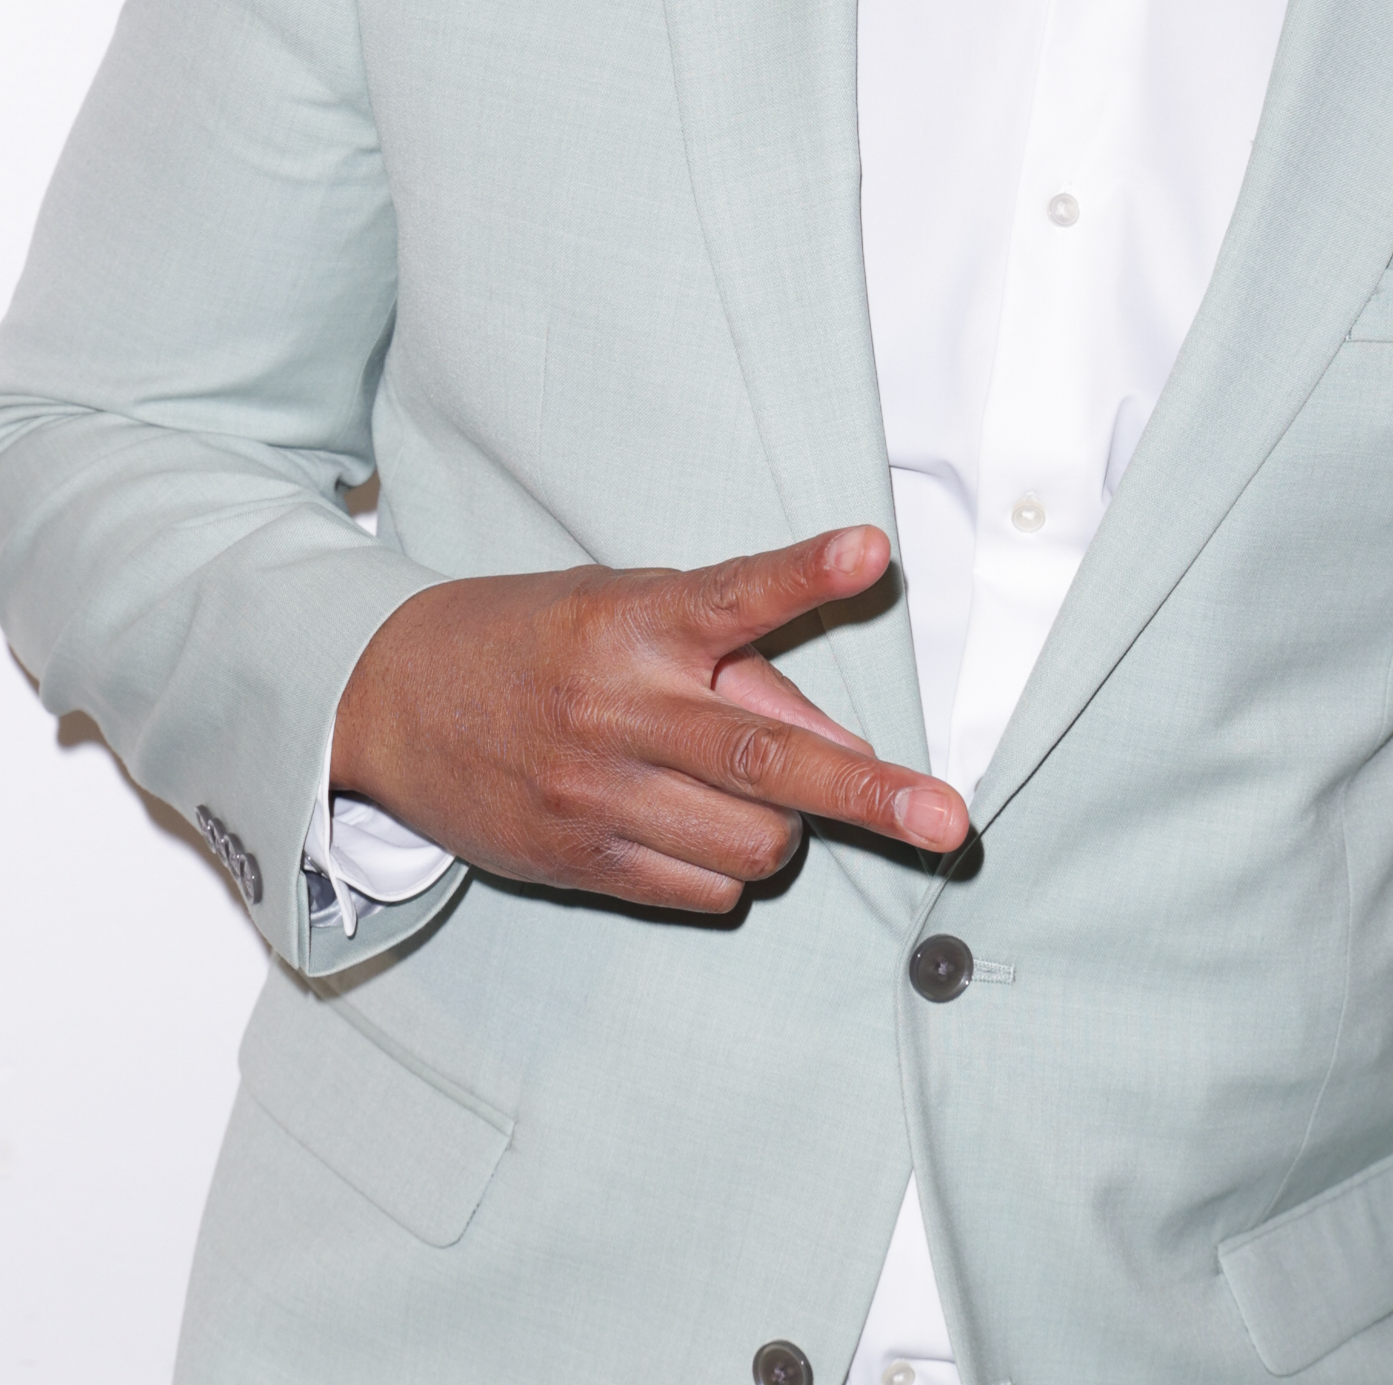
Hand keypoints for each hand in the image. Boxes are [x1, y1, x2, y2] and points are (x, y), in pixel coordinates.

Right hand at [329, 525, 968, 911]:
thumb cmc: (538, 640)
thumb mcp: (627, 611)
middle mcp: (621, 708)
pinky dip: (729, 868)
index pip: (736, 594)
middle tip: (950, 821)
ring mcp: (599, 794)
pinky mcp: (580, 862)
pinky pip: (705, 891)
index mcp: (636, 624)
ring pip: (754, 843)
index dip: (808, 574)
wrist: (394, 703)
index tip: (870, 550)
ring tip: (748, 788)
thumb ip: (733, 666)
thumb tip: (842, 746)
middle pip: (769, 759)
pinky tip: (696, 825)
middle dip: (872, 795)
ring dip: (784, 824)